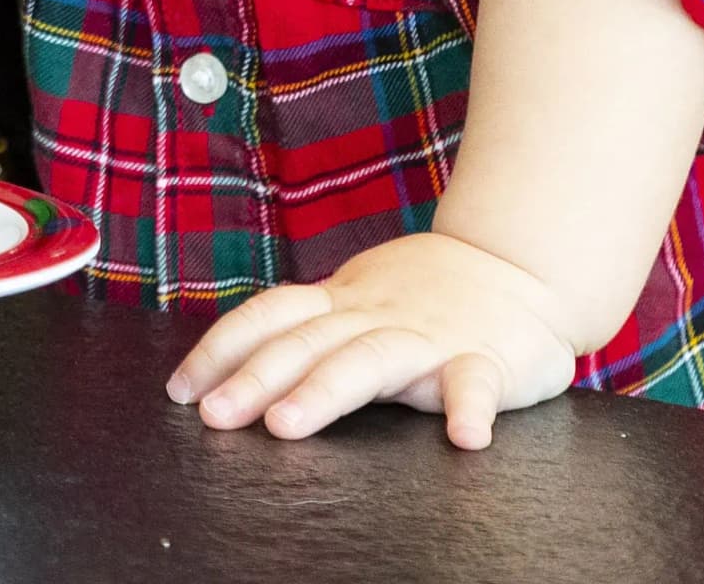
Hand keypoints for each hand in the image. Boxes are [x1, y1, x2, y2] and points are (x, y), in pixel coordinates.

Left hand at [166, 232, 582, 448]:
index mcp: (343, 301)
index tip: (180, 390)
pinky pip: (477, 382)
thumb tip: (236, 364)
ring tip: (287, 426)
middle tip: (214, 416)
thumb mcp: (360, 297)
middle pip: (306, 343)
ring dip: (325, 391)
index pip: (270, 315)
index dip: (222, 348)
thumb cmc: (430, 291)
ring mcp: (431, 336)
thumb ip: (313, 326)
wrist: (522, 266)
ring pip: (370, 360)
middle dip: (254, 379)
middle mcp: (376, 316)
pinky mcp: (489, 359)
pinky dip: (470, 406)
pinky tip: (464, 437)